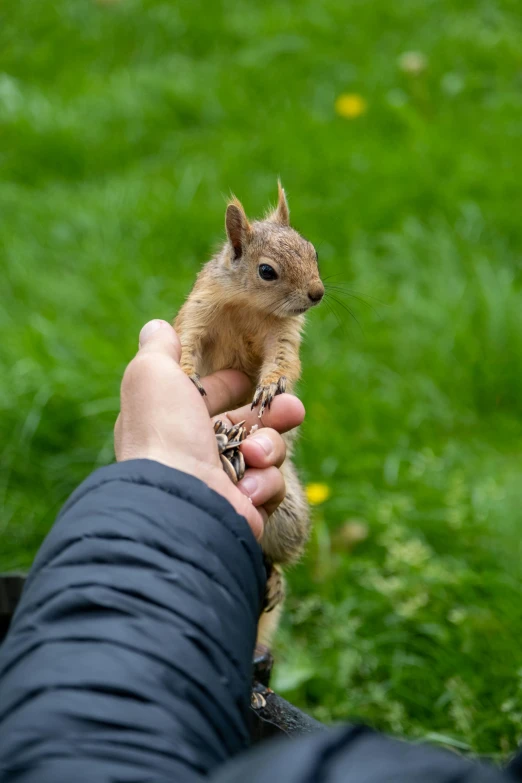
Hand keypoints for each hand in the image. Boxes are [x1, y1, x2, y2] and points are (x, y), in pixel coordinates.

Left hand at [114, 320, 304, 539]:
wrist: (180, 502)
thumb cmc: (164, 433)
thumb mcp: (152, 375)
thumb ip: (159, 348)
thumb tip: (157, 327)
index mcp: (172, 423)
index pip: (207, 400)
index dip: (229, 385)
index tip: (247, 377)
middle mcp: (194, 455)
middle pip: (247, 425)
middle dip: (274, 413)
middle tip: (292, 407)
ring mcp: (220, 484)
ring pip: (266, 454)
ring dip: (268, 448)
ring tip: (255, 455)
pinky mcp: (243, 509)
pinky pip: (270, 487)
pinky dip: (263, 484)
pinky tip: (247, 489)